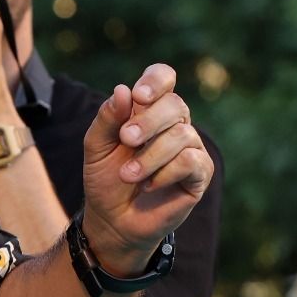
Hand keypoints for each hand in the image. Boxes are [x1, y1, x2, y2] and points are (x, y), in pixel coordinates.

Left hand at [80, 65, 213, 274]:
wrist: (112, 218)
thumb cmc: (105, 177)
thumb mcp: (96, 146)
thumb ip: (108, 118)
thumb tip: (123, 89)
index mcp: (148, 110)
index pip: (163, 78)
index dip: (156, 80)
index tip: (140, 95)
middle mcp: (174, 123)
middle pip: (175, 104)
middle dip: (148, 121)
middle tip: (126, 139)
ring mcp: (190, 147)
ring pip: (182, 134)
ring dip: (150, 155)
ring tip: (128, 174)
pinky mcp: (200, 173)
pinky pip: (190, 161)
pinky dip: (165, 172)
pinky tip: (148, 184)